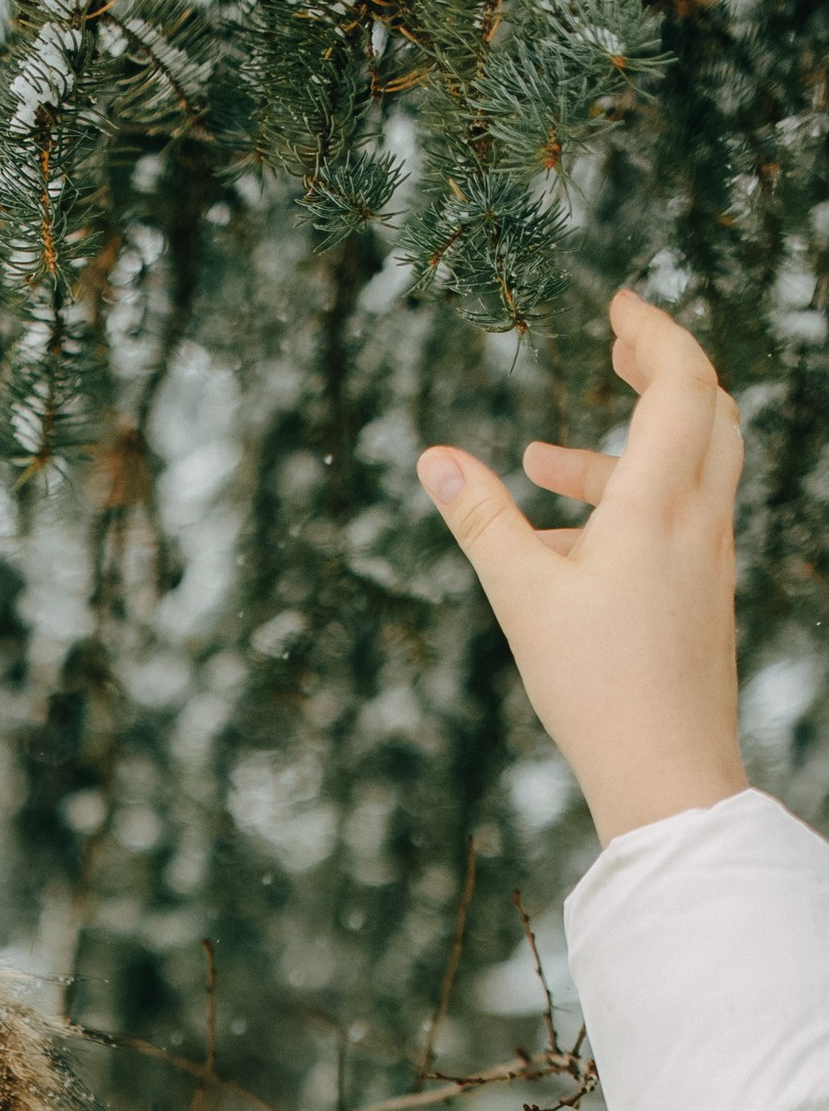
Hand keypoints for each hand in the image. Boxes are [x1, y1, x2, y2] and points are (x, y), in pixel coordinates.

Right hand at [418, 289, 745, 845]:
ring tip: (547, 461)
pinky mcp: (706, 591)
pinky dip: (636, 500)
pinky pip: (682, 516)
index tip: (619, 305)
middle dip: (662, 368)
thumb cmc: (596, 689)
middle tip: (616, 348)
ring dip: (632, 444)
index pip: (680, 379)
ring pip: (694, 464)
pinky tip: (571, 543)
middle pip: (708, 406)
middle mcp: (702, 515)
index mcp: (661, 502)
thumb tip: (433, 458)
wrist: (668, 772)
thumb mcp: (523, 598)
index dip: (654, 330)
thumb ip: (482, 521)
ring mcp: (711, 554)